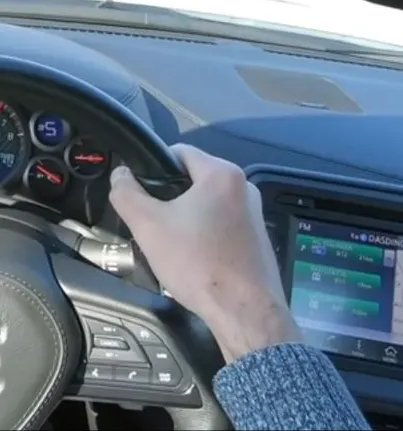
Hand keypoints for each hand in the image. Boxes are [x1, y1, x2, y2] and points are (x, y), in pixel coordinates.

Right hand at [109, 144, 300, 362]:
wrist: (244, 311)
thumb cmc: (198, 262)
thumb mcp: (149, 226)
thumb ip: (127, 194)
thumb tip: (120, 175)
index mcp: (222, 173)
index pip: (180, 152)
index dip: (154, 168)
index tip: (140, 193)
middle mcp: (244, 186)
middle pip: (194, 180)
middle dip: (171, 199)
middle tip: (153, 224)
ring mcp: (254, 214)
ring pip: (208, 205)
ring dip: (188, 220)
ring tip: (172, 246)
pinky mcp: (257, 239)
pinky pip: (223, 226)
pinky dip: (206, 237)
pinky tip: (195, 260)